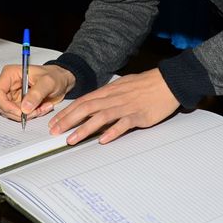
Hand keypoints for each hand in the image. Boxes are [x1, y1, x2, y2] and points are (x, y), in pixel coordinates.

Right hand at [0, 64, 74, 120]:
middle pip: (3, 105)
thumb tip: (25, 107)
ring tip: (42, 108)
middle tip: (35, 111)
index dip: (5, 104)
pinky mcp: (19, 103)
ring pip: (11, 112)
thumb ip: (36, 94)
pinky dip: (31, 115)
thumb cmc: (55, 76)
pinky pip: (19, 115)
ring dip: (27, 115)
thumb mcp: (48, 82)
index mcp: (11, 74)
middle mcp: (9, 85)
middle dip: (18, 112)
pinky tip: (41, 108)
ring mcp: (13, 96)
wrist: (62, 81)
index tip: (19, 111)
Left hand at [48, 68, 179, 144]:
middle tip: (55, 132)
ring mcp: (126, 106)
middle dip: (68, 120)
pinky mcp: (139, 115)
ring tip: (71, 140)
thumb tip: (92, 107)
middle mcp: (114, 98)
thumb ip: (106, 97)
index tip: (55, 122)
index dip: (67, 112)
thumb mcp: (121, 87)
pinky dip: (112, 131)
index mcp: (108, 91)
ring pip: (101, 117)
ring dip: (84, 129)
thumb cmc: (145, 85)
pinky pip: (123, 124)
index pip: (83, 101)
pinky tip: (103, 139)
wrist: (167, 82)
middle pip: (86, 108)